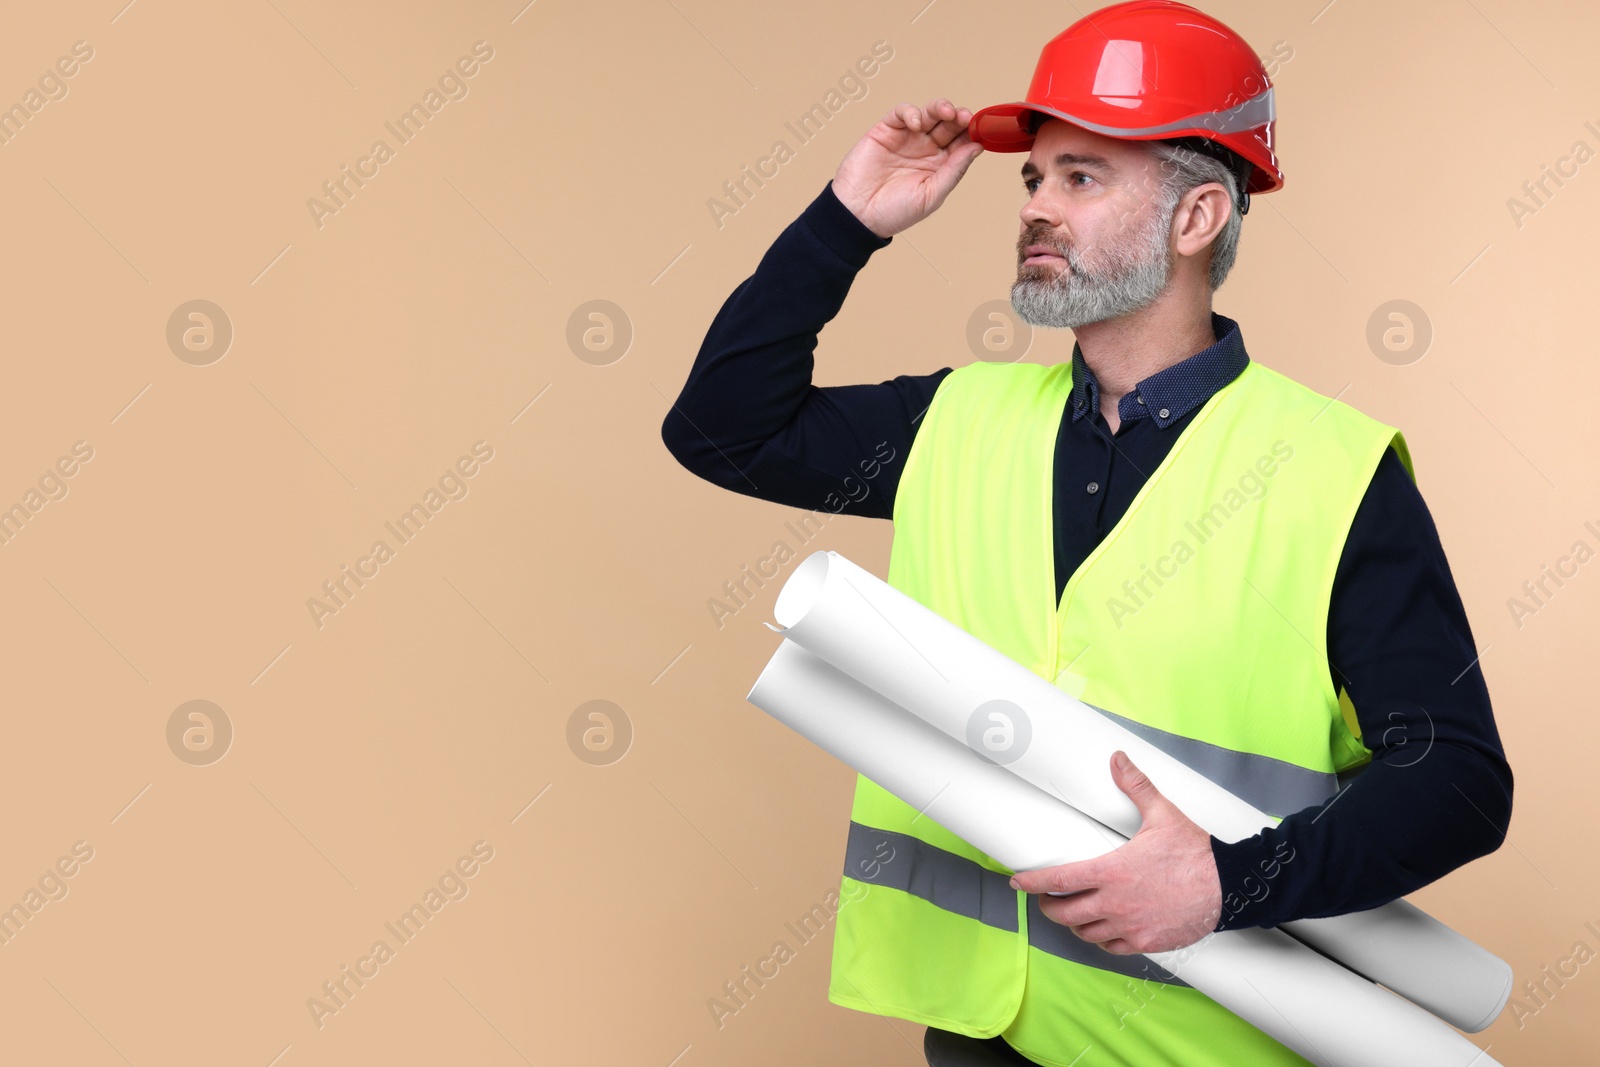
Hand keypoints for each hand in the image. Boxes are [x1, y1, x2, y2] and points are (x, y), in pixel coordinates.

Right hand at [832, 97, 983, 238]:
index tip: (980, 129)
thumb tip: (977, 147)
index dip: (972, 132)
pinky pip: (902, 113)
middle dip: (959, 117)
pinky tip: (915, 123)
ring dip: (940, 108)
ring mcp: (907, 138)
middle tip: (965, 117)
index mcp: (940, 165)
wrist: (859, 215)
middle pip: (949, 124)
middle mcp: (925, 149)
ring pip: (929, 114)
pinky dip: (911, 112)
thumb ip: (954, 170)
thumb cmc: (895, 212)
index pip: (962, 142)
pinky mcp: (886, 130)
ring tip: (946, 112)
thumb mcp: (932, 194)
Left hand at [1010, 751, 1221, 954]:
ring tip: (1074, 913)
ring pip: (1085, 932)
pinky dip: (1101, 939)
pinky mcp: (1146, 942)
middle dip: (1049, 906)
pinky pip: (1112, 948)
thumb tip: (1118, 760)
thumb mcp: (1162, 814)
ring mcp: (1130, 926)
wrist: (1229, 887)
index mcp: (1111, 871)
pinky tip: (1103, 930)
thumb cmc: (1195, 853)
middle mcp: (1115, 903)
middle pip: (1064, 913)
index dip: (1031, 882)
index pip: (1057, 880)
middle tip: (1047, 898)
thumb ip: (1135, 787)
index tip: (1017, 882)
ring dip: (1074, 924)